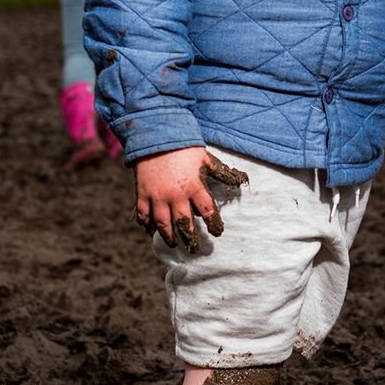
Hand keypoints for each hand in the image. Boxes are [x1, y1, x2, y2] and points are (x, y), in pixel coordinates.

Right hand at [133, 147, 247, 248]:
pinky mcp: (143, 193)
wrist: (156, 134)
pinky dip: (147, 225)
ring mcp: (157, 196)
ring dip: (169, 236)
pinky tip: (151, 231)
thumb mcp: (206, 158)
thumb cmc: (184, 147)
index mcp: (194, 186)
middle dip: (190, 238)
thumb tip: (241, 181)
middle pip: (184, 223)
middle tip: (195, 250)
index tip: (217, 233)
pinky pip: (144, 215)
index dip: (214, 224)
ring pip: (163, 223)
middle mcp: (176, 195)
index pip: (207, 211)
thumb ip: (222, 172)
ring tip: (174, 244)